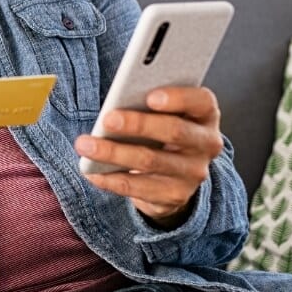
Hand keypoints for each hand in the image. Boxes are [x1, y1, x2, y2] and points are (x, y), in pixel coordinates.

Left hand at [74, 87, 224, 227]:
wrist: (173, 175)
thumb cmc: (160, 131)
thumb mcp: (163, 114)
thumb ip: (147, 104)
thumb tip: (116, 107)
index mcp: (204, 114)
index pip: (201, 101)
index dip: (178, 98)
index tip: (150, 96)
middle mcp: (206, 143)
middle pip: (174, 131)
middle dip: (138, 124)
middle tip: (107, 119)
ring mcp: (193, 172)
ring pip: (150, 160)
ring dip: (113, 152)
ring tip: (85, 145)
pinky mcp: (175, 195)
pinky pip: (138, 187)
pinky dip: (111, 179)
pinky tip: (91, 172)